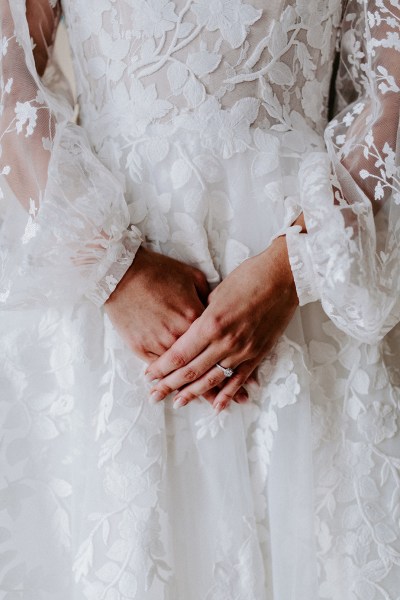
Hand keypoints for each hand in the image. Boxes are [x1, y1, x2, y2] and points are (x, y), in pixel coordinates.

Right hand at [105, 246, 252, 406]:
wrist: (122, 271)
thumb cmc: (159, 270)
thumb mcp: (193, 279)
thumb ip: (209, 301)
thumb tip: (218, 316)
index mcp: (205, 321)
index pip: (222, 352)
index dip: (233, 370)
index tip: (244, 387)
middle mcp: (188, 337)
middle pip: (204, 370)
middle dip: (216, 391)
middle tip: (227, 407)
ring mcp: (164, 344)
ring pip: (181, 374)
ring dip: (190, 392)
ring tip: (204, 406)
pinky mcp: (143, 347)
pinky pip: (160, 370)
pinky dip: (168, 380)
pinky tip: (172, 390)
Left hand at [146, 236, 298, 411]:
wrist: (283, 276)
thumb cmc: (248, 276)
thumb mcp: (216, 292)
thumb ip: (202, 316)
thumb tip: (192, 330)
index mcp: (210, 323)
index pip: (179, 354)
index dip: (162, 368)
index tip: (148, 376)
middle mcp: (225, 341)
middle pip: (191, 370)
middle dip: (170, 385)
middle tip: (154, 396)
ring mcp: (243, 350)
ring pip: (213, 379)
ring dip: (194, 393)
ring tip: (178, 403)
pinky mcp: (258, 353)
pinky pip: (240, 379)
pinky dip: (228, 394)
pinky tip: (217, 406)